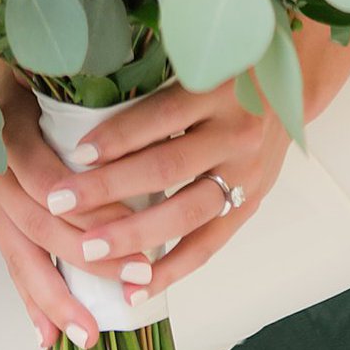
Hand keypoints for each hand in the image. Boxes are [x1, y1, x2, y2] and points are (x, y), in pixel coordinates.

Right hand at [0, 62, 149, 349]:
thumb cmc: (36, 67)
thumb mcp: (57, 73)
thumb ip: (93, 98)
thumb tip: (161, 126)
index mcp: (4, 127)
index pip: (48, 180)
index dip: (92, 205)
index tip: (137, 227)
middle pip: (41, 223)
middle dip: (90, 257)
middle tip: (138, 277)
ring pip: (24, 253)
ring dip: (60, 295)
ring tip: (90, 332)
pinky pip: (11, 262)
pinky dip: (31, 299)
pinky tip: (47, 337)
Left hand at [37, 74, 291, 301]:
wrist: (288, 86)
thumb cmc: (226, 69)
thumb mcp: (198, 61)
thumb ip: (154, 83)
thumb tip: (83, 104)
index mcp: (218, 89)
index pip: (161, 116)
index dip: (118, 135)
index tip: (75, 153)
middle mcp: (236, 132)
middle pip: (166, 167)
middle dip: (109, 189)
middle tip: (61, 203)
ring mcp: (247, 173)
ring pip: (186, 212)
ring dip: (134, 235)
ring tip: (89, 250)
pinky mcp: (251, 203)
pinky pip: (209, 245)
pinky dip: (172, 269)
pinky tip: (136, 288)